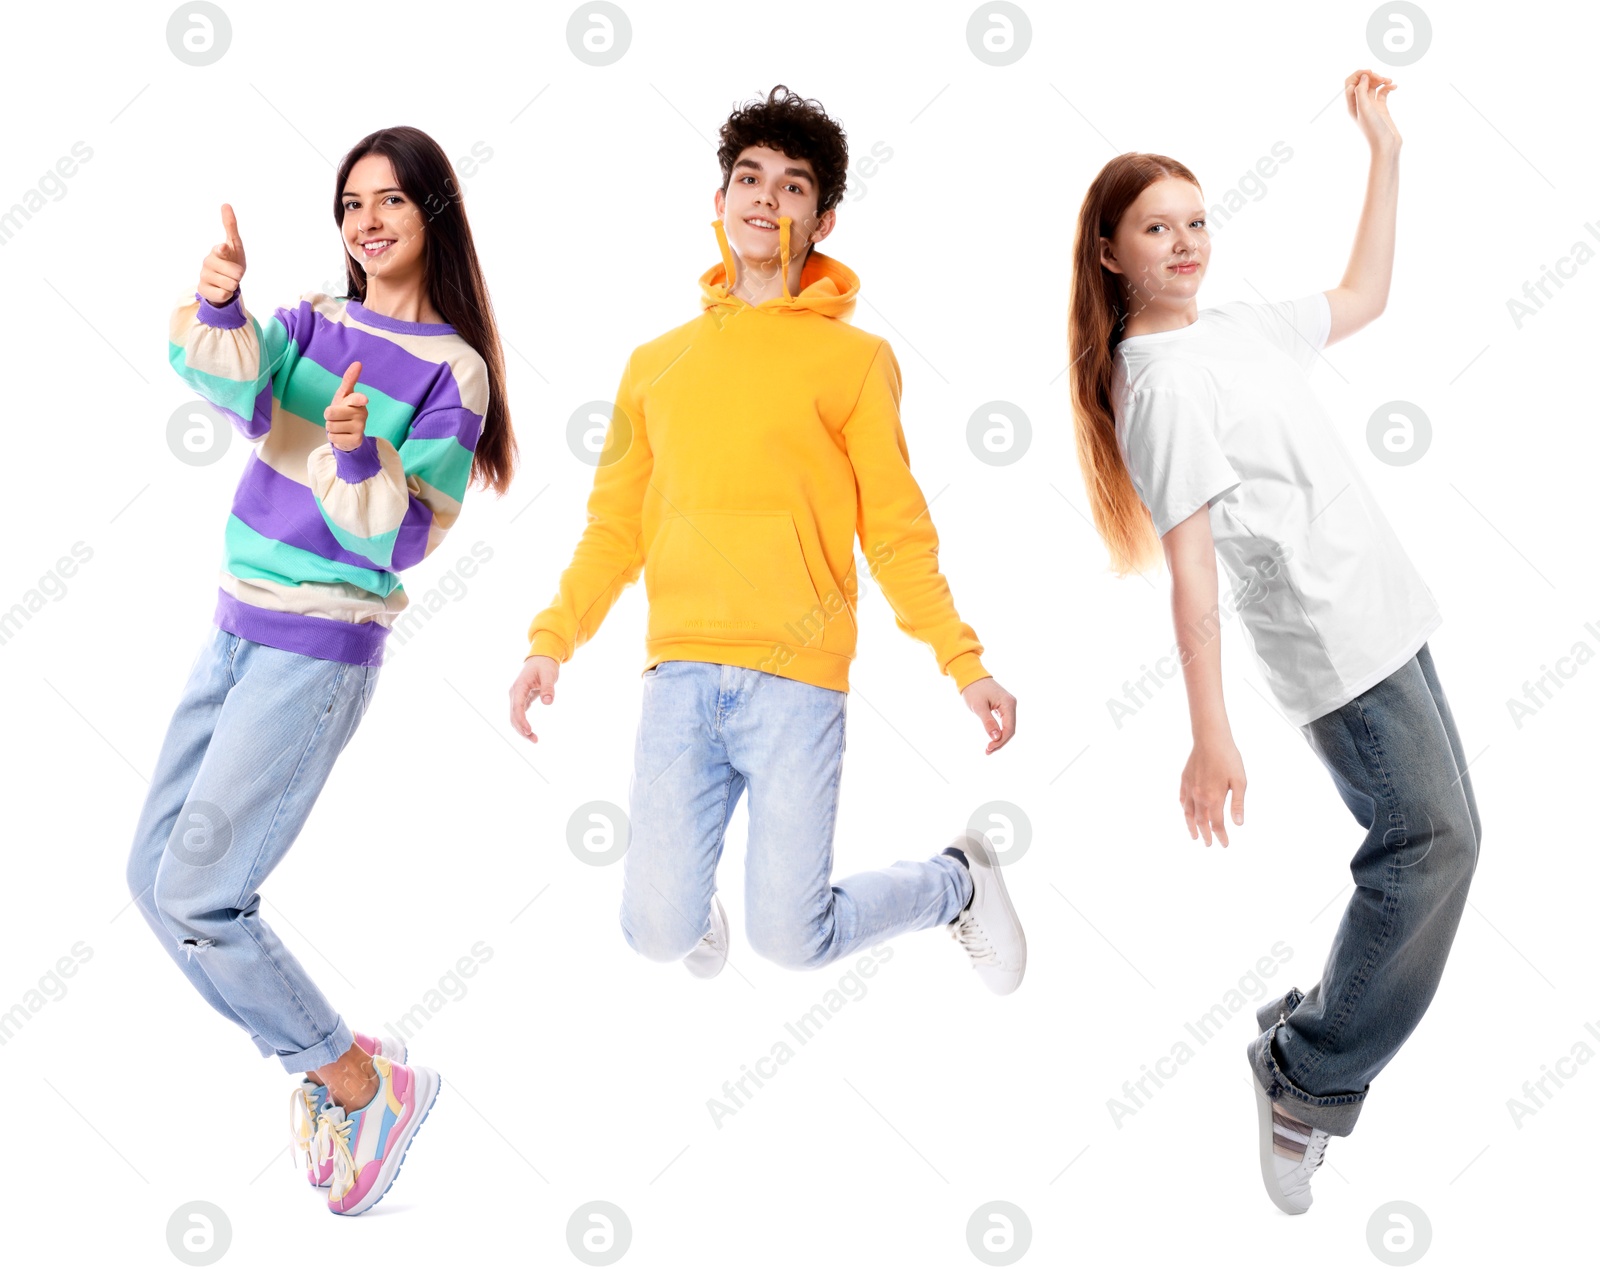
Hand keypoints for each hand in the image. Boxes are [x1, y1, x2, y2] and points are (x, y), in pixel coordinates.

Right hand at [198, 202, 246, 304]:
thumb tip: (225, 204)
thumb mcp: (235, 245)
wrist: (223, 280)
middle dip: (239, 275)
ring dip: (233, 285)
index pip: (221, 250)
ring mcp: (204, 276)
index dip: (223, 250)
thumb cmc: (230, 260)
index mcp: (217, 251)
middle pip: (235, 273)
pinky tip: (221, 289)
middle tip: (233, 273)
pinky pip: (224, 295)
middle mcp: (208, 262)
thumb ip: (230, 227)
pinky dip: (227, 294)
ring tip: (227, 280)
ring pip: (230, 285)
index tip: (224, 247)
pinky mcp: (203, 290)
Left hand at [324, 361, 368, 451]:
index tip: (363, 399)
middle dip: (328, 416)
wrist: (348, 433)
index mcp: (358, 401)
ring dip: (331, 427)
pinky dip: (334, 437)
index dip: (358, 399)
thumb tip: (358, 363)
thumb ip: (349, 380)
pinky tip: (342, 436)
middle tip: (336, 417)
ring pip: (330, 426)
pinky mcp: (357, 440)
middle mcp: (362, 414)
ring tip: (339, 426)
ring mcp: (361, 428)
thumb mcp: (344, 395)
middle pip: (331, 412)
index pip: (356, 398)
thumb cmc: (344, 410)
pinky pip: (334, 438)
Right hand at [509, 655, 560, 740]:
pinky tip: (530, 733)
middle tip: (535, 740)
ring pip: (515, 717)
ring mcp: (516, 697)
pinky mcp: (521, 700)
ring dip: (522, 729)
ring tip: (534, 740)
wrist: (541, 658)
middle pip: (513, 716)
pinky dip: (523, 724)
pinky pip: (519, 714)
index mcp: (519, 687)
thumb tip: (548, 702)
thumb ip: (548, 687)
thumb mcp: (549, 674)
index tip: (528, 731)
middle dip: (521, 729)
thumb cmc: (545, 665)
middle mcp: (514, 693)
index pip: (517, 707)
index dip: (521, 720)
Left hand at [960, 676, 1016, 754]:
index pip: (1009, 728)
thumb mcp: (978, 707)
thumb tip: (996, 737)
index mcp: (1008, 703)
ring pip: (1008, 727)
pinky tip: (992, 739)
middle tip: (987, 751)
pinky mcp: (1003, 707)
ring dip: (999, 738)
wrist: (969, 676)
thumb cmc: (973, 689)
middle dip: (1000, 742)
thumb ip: (988, 722)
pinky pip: (1004, 722)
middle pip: (1010, 729)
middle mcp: (1011, 704)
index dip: (1001, 741)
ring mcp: (1008, 705)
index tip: (988, 748)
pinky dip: (998, 732)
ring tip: (988, 749)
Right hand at [1179, 732, 1245, 846]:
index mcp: (1213, 799)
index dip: (1221, 836)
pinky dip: (1184, 809)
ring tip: (1194, 835)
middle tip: (1208, 844)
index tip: (1224, 844)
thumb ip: (1237, 804)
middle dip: (1205, 835)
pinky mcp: (1184, 780)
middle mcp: (1199, 797)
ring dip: (1191, 826)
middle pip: (1201, 822)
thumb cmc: (1228, 758)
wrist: (1210, 739)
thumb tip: (1238, 823)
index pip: (1216, 824)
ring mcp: (1189, 789)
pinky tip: (1186, 812)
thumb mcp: (1239, 781)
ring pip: (1188, 813)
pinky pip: (1182, 800)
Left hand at [1344, 68, 1401, 151]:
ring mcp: (1371, 106)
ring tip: (1389, 81)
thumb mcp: (1365, 109)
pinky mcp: (1381, 108)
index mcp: (1351, 105)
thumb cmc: (1373, 129)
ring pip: (1373, 86)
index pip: (1350, 83)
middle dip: (1372, 76)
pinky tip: (1394, 87)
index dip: (1359, 74)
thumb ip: (1361, 92)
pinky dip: (1388, 87)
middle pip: (1362, 82)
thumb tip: (1363, 76)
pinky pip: (1383, 92)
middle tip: (1381, 79)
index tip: (1370, 73)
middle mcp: (1360, 104)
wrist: (1386, 145)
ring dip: (1381, 80)